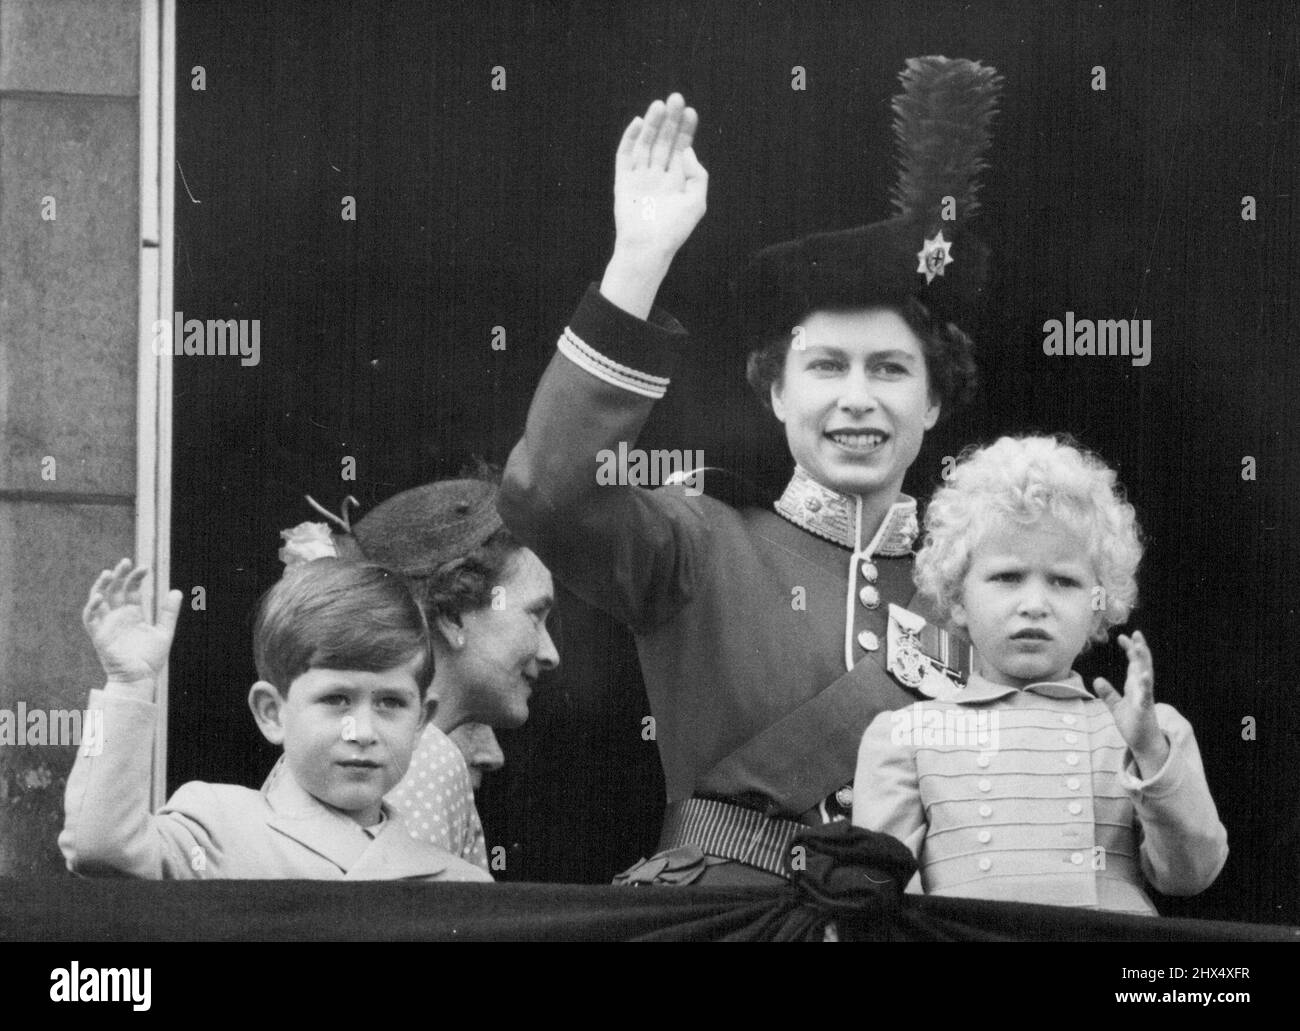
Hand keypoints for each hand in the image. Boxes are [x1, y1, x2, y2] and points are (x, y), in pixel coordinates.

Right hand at [83, 559, 182, 682]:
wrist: (140, 678)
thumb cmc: (150, 658)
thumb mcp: (164, 631)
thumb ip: (169, 612)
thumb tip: (177, 591)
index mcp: (133, 613)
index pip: (131, 589)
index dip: (136, 577)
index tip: (145, 567)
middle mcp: (118, 616)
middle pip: (114, 589)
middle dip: (118, 575)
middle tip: (125, 562)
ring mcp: (107, 624)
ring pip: (98, 600)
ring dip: (101, 586)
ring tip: (108, 573)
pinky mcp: (98, 635)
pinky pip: (90, 618)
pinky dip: (91, 607)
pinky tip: (98, 597)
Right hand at [600, 93, 707, 318]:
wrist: (647, 248)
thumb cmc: (673, 231)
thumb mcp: (696, 203)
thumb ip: (697, 175)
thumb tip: (687, 150)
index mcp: (676, 180)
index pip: (681, 148)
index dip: (686, 130)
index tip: (691, 112)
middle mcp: (658, 175)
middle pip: (664, 141)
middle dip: (671, 120)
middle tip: (676, 98)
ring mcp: (640, 177)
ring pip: (646, 144)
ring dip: (653, 124)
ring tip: (660, 105)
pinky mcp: (623, 181)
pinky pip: (626, 155)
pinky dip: (631, 138)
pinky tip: (639, 122)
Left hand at [1094, 631, 1168, 776]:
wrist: (1143, 743)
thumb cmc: (1133, 724)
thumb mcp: (1116, 706)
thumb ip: (1108, 693)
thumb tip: (1097, 680)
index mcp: (1136, 686)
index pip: (1135, 663)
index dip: (1130, 649)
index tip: (1122, 636)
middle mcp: (1142, 689)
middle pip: (1143, 665)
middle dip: (1140, 649)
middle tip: (1136, 634)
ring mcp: (1145, 698)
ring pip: (1146, 676)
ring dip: (1143, 662)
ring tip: (1139, 647)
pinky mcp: (1144, 709)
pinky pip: (1145, 695)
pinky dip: (1144, 685)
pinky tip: (1142, 676)